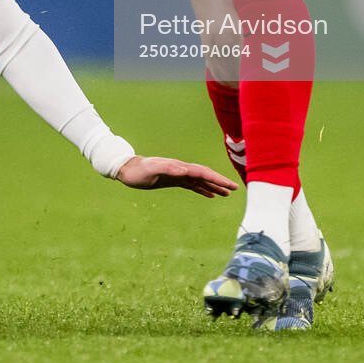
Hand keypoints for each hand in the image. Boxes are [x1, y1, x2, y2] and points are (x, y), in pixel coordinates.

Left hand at [114, 155, 236, 197]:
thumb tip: (185, 170)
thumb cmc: (139, 171)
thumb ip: (168, 168)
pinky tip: (210, 195)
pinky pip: (192, 185)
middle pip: (205, 175)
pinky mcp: (174, 180)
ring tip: (227, 194)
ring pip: (201, 181)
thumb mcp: (152, 170)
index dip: (217, 179)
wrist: (128, 169)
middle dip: (220, 182)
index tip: (230, 185)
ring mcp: (178, 175)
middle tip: (235, 189)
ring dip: (214, 186)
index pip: (203, 173)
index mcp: (179, 167)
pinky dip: (203, 189)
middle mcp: (181, 170)